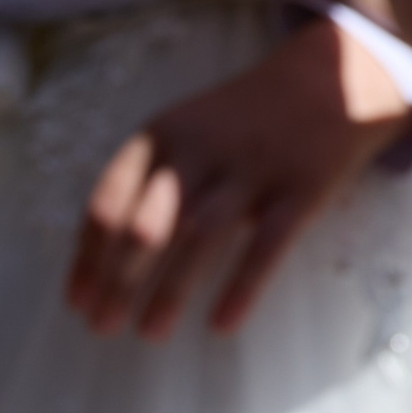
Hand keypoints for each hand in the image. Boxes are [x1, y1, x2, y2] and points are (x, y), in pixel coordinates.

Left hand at [69, 18, 411, 339]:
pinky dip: (241, 287)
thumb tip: (101, 261)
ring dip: (170, 291)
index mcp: (163, 134)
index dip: (87, 258)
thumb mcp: (186, 128)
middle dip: (119, 282)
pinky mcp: (302, 188)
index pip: (110, 202)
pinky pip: (266, 244)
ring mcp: (255, 167)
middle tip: (103, 327)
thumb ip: (147, 181)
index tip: (77, 302)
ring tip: (149, 333)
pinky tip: (221, 324)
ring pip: (201, 236)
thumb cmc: (243, 119)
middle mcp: (204, 149)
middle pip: (149, 224)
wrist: (333, 78)